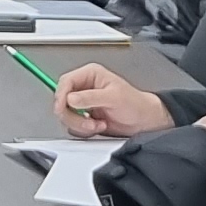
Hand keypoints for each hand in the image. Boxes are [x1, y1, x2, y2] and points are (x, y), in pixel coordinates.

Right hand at [53, 67, 170, 137]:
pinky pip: (73, 126)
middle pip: (62, 100)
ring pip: (66, 115)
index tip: (63, 108)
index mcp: (90, 75)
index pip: (65, 82)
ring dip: (80, 124)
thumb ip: (90, 98)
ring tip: (97, 124)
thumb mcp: (113, 97)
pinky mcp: (84, 117)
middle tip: (88, 121)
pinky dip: (84, 130)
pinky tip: (98, 126)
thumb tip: (70, 98)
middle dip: (73, 115)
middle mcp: (84, 88)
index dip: (61, 96)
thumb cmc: (135, 104)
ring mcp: (83, 103)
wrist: (144, 121)